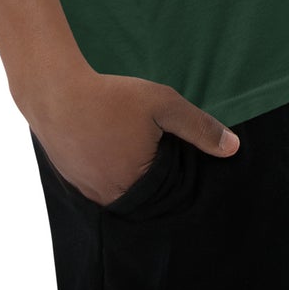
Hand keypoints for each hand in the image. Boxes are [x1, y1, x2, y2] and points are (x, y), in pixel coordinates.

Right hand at [26, 70, 239, 206]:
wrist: (55, 91)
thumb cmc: (112, 97)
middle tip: (149, 142)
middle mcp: (112, 198)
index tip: (171, 147)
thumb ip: (199, 127)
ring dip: (127, 170)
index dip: (175, 169)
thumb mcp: (163, 104)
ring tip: (127, 141)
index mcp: (137, 187)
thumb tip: (233, 148)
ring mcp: (88, 191)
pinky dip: (105, 166)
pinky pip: (97, 182)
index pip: (169, 193)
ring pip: (119, 189)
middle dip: (151, 172)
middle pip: (144, 194)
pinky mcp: (71, 180)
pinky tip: (106, 142)